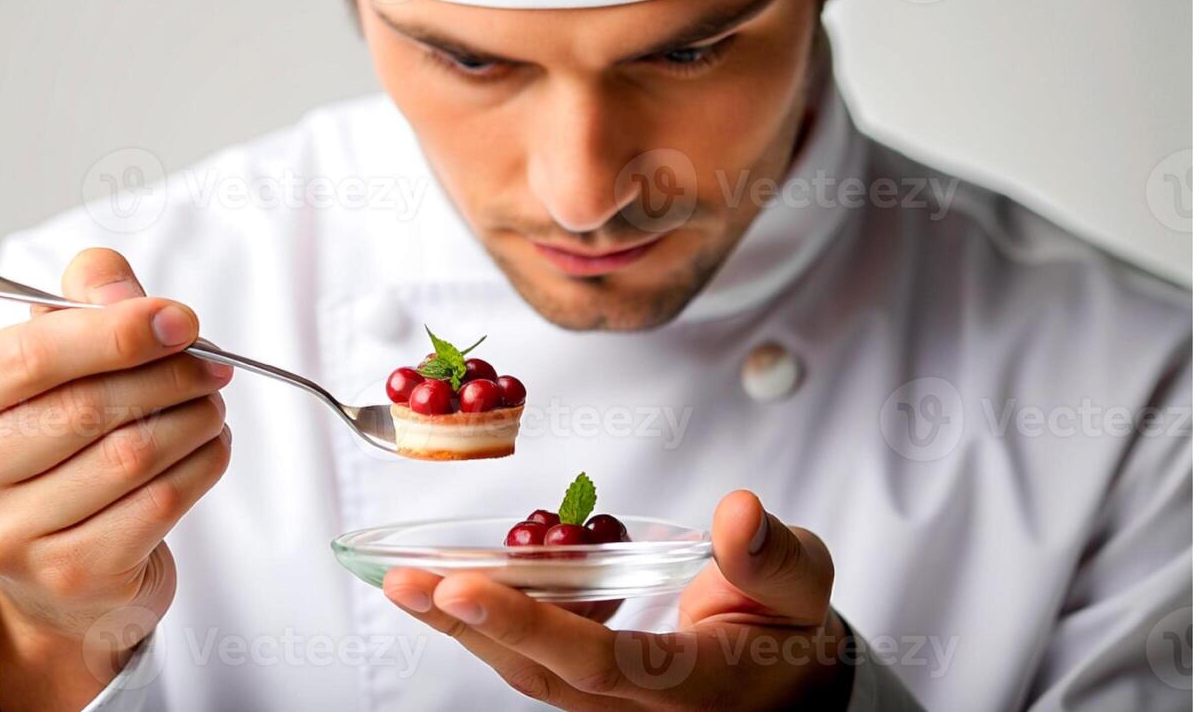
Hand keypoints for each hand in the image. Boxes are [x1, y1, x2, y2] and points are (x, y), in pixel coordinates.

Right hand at [0, 249, 232, 711]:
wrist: (56, 571)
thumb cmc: (55, 443)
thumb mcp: (57, 357)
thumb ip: (87, 298)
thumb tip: (124, 295)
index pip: (33, 355)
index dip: (119, 331)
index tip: (182, 319)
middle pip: (89, 406)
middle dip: (170, 375)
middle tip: (212, 363)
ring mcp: (7, 536)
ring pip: (131, 454)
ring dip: (193, 418)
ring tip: (210, 403)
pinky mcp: (69, 575)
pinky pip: (159, 503)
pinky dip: (202, 465)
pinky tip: (209, 447)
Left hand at [383, 490, 854, 710]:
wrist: (792, 683)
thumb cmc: (790, 627)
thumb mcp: (803, 585)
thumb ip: (772, 556)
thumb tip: (738, 513)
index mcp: (693, 682)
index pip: (599, 660)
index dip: (527, 625)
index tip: (463, 586)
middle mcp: (640, 707)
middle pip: (539, 675)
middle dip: (466, 627)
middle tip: (403, 580)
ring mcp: (612, 705)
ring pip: (527, 674)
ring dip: (463, 627)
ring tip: (406, 582)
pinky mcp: (594, 688)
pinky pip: (533, 661)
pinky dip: (488, 625)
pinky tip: (450, 589)